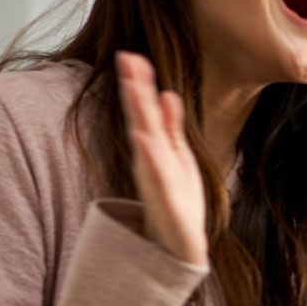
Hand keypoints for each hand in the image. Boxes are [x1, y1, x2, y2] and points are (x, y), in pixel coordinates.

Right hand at [116, 52, 206, 266]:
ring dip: (139, 116)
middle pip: (141, 120)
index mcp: (156, 151)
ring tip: (133, 87)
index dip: (138, 84)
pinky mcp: (166, 204)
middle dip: (134, 90)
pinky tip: (143, 138)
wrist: (180, 250)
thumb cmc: (178, 204)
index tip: (131, 54)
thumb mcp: (179, 159)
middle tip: (126, 58)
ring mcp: (157, 181)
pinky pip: (157, 177)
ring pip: (146, 143)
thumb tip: (167, 93)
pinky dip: (151, 158)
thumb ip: (171, 127)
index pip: (144, 112)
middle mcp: (152, 163)